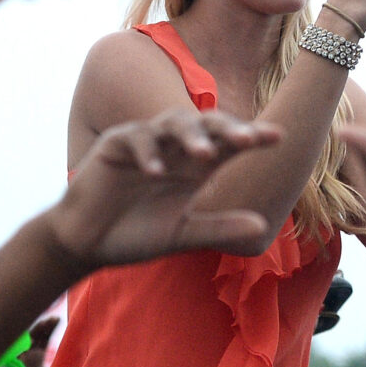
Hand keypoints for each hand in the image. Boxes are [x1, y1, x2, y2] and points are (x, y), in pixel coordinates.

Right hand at [45, 109, 281, 270]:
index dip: (253, 137)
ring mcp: (145, 143)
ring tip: (206, 154)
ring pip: (173, 123)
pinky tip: (157, 172)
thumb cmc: (134, 235)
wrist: (87, 243)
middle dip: (227, 129)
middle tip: (248, 139)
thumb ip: (219, 228)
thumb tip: (263, 225)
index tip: (278, 137)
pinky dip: (148, 153)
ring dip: (191, 135)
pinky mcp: (115, 145)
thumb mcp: (182, 235)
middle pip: (206, 124)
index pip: (229, 144)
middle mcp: (174, 150)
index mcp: (194, 168)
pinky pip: (136, 139)